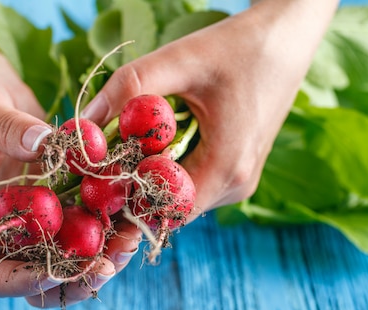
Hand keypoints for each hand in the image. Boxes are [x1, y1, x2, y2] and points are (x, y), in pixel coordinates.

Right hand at [0, 0, 141, 306]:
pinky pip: (87, 215)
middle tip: (108, 265)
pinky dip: (111, 217)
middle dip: (75, 279)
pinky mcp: (61, 196)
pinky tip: (135, 206)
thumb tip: (44, 143)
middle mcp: (6, 230)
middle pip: (38, 278)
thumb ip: (5, 130)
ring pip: (71, 254)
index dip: (23, 282)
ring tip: (132, 239)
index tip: (57, 271)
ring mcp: (36, 217)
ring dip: (103, 254)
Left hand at [81, 0, 337, 219]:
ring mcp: (237, 182)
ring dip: (149, 177)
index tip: (97, 178)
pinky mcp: (234, 172)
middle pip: (167, 208)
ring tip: (131, 144)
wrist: (285, 39)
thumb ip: (129, 88)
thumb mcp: (180, 59)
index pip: (164, 212)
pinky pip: (190, 184)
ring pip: (177, 198)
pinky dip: (167, 169)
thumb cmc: (237, 47)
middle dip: (132, 188)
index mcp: (228, 169)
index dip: (126, 200)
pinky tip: (157, 142)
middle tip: (103, 160)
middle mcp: (236, 186)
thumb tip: (82, 124)